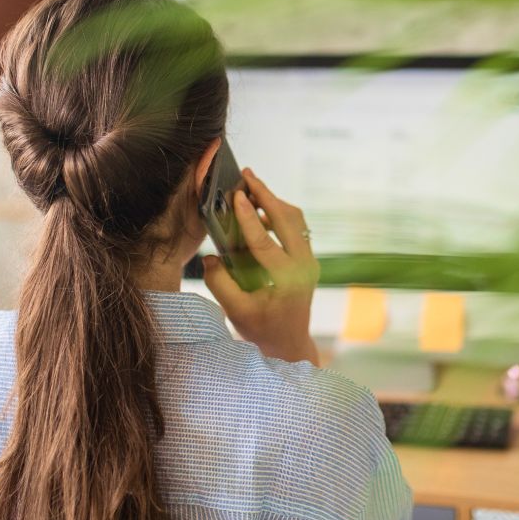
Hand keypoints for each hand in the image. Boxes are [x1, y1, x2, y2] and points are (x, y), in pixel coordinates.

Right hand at [203, 168, 319, 364]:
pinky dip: (277, 214)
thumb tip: (209, 258)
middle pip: (288, 220)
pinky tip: (257, 211)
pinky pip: (295, 228)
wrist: (289, 344)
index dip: (249, 218)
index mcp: (288, 280)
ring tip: (250, 187)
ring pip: (295, 219)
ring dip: (274, 201)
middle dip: (266, 194)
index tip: (236, 196)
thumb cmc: (262, 331)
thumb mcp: (236, 312)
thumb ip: (220, 284)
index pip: (266, 243)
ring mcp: (309, 261)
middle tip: (247, 175)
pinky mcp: (306, 258)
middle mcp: (305, 266)